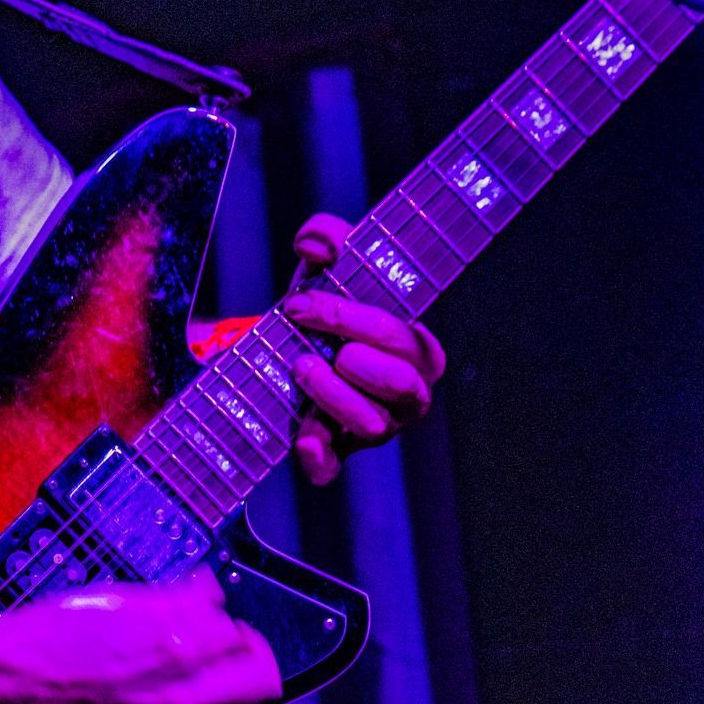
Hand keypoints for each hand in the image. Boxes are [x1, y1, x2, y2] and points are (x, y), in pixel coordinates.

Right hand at [0, 572, 281, 703]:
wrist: (0, 688)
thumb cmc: (45, 639)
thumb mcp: (112, 598)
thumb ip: (174, 598)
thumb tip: (209, 594)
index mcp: (175, 644)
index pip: (244, 634)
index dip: (231, 623)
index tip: (218, 622)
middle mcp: (180, 695)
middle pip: (264, 683)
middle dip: (250, 662)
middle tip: (228, 655)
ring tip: (210, 692)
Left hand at [284, 212, 444, 484]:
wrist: (288, 349)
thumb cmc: (324, 311)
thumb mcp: (328, 268)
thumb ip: (328, 237)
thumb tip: (317, 245)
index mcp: (415, 350)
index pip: (403, 338)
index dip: (355, 320)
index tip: (300, 303)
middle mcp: (406, 395)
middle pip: (402, 385)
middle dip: (355, 362)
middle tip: (306, 346)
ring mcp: (375, 428)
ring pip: (373, 426)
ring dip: (332, 397)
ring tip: (300, 368)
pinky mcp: (337, 454)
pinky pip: (334, 467)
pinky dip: (318, 456)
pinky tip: (301, 435)